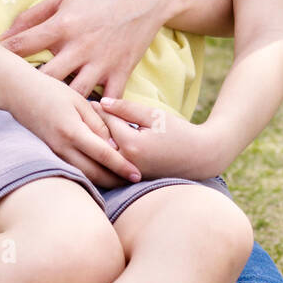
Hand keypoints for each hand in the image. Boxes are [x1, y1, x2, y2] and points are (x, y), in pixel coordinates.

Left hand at [0, 0, 175, 99]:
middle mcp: (80, 47)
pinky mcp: (122, 72)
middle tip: (14, 98)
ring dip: (60, 105)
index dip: (2, 57)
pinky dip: (96, 113)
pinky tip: (84, 119)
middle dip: (27, 89)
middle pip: (44, 79)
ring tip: (46, 112)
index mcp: (63, 25)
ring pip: (73, 96)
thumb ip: (33, 16)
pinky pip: (107, 102)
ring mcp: (102, 62)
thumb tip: (5, 36)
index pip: (21, 46)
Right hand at [6, 70, 141, 186]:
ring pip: (82, 175)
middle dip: (115, 180)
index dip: (121, 166)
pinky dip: (87, 175)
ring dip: (102, 180)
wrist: (17, 93)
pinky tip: (99, 172)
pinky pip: (72, 170)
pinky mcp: (49, 155)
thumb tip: (114, 146)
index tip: (136, 174)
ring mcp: (53, 153)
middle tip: (133, 181)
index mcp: (72, 131)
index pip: (103, 154)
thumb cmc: (50, 91)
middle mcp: (62, 147)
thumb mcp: (79, 101)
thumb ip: (97, 123)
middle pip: (93, 173)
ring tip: (120, 180)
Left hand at [95, 96, 223, 181]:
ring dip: (97, 142)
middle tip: (81, 113)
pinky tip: (103, 143)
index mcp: (131, 145)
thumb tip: (102, 103)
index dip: (98, 110)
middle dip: (92, 128)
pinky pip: (112, 166)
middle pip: (100, 142)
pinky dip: (107, 155)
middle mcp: (127, 164)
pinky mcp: (132, 182)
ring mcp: (128, 176)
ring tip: (89, 127)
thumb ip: (126, 108)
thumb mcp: (154, 115)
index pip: (107, 123)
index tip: (88, 101)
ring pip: (104, 156)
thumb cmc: (179, 132)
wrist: (200, 157)